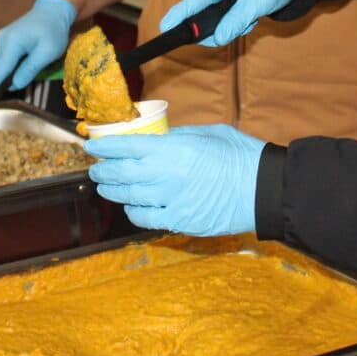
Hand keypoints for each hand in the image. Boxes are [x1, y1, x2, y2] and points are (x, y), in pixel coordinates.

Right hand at [0, 0, 75, 98]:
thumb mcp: (48, 52)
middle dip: (3, 81)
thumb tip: (15, 84)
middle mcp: (2, 40)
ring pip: (0, 64)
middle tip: (18, 87)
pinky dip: (9, 66)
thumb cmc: (53, 31)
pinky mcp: (5, 39)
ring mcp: (2, 38)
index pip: (0, 69)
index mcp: (13, 42)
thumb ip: (30, 68)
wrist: (52, 10)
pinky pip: (3, 58)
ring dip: (7, 73)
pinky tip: (20, 68)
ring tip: (23, 75)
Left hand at [85, 124, 265, 235]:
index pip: (124, 146)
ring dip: (112, 191)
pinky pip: (145, 219)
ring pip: (128, 197)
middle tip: (95, 169)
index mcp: (171, 149)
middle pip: (120, 173)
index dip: (104, 147)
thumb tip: (157, 140)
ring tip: (105, 187)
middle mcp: (164, 175)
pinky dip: (132, 212)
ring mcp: (170, 201)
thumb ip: (176, 138)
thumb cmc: (240, 155)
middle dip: (103, 171)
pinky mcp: (179, 222)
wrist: (265, 190)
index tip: (91, 146)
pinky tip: (131, 206)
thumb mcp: (206, 133)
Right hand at [160, 0, 293, 46]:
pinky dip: (223, 18)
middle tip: (243, 27)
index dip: (179, 16)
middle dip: (216, 28)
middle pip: (196, 12)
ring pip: (202, 15)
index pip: (194, 0)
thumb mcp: (259, 4)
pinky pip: (207, 11)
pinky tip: (240, 14)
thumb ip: (237, 21)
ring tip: (246, 18)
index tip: (164, 28)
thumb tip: (219, 38)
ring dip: (223, 24)